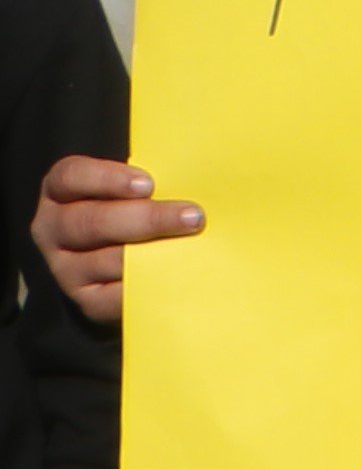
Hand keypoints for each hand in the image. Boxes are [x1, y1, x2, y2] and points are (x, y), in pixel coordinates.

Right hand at [34, 156, 202, 324]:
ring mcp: (66, 267)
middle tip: (192, 216)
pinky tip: (175, 274)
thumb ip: (154, 175)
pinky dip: (147, 284)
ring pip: (106, 260)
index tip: (149, 184)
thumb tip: (197, 169)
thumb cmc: (139, 202)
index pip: (71, 177)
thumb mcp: (136, 183)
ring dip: (153, 253)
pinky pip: (114, 296)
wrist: (134, 249)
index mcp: (61, 190)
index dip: (108, 179)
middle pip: (92, 222)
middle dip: (147, 219)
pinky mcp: (86, 299)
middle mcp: (54, 228)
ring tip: (193, 244)